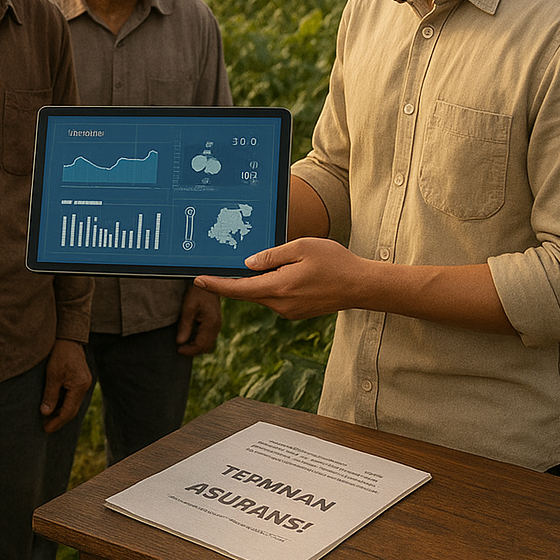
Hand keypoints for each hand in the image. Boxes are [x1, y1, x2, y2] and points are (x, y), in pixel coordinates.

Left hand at [39, 339, 91, 432]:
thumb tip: (45, 413)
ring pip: (73, 404)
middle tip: (45, 427)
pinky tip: (54, 405)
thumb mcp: (52, 375)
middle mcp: (85, 386)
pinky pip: (73, 396)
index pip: (69, 411)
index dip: (57, 422)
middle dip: (59, 420)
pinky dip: (63, 403)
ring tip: (47, 418)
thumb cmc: (60, 354)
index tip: (45, 429)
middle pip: (73, 410)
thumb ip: (50, 395)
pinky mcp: (81, 379)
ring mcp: (84, 383)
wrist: (69, 337)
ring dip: (61, 412)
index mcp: (80, 386)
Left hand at [175, 285, 221, 355]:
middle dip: (192, 350)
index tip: (178, 349)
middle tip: (179, 348)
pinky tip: (191, 336)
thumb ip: (185, 325)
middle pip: (205, 348)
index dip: (188, 350)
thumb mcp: (188, 306)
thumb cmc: (198, 292)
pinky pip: (209, 338)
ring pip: (208, 345)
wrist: (209, 281)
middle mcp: (216, 326)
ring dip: (197, 346)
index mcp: (211, 323)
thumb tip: (180, 342)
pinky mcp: (215, 323)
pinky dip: (200, 341)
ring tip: (184, 343)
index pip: (200, 345)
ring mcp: (217, 325)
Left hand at [195, 238, 513, 334]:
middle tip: (212, 268)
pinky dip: (267, 287)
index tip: (198, 279)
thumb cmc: (334, 262)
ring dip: (252, 283)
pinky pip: (275, 298)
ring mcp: (289, 311)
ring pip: (261, 295)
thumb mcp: (302, 248)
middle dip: (230, 282)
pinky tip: (273, 273)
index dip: (217, 284)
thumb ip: (272, 255)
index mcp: (279, 288)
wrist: (362, 286)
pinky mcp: (297, 312)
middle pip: (247, 293)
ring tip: (243, 265)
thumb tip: (247, 263)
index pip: (239, 289)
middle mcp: (280, 305)